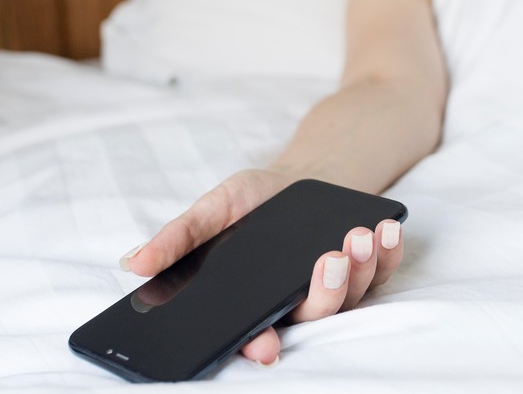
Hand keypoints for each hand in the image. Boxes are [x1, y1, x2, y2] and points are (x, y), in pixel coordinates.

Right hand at [118, 168, 404, 366]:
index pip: (258, 335)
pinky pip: (384, 268)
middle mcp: (299, 301)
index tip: (266, 345)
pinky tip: (384, 228)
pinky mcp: (369, 266)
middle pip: (315, 314)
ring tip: (359, 235)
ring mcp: (338, 286)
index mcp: (258, 302)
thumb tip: (134, 263)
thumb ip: (179, 238)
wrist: (297, 177)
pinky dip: (388, 250)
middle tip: (329, 260)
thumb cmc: (251, 203)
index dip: (261, 345)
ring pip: (354, 293)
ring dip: (361, 266)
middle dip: (326, 292)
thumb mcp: (211, 211)